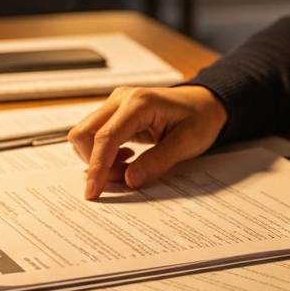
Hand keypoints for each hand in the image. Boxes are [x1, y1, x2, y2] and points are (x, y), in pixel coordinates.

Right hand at [70, 85, 227, 198]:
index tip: (93, 192)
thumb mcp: (187, 143)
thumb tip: (130, 181)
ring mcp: (116, 103)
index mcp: (139, 102)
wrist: (205, 103)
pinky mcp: (114, 112)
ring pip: (86, 135)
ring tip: (128, 166)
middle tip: (124, 177)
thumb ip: (158, 162)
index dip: (97, 167)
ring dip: (99, 159)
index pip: (106, 136)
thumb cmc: (200, 118)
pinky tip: (127, 157)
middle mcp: (121, 98)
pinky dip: (104, 153)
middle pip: (85, 133)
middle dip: (97, 163)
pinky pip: (95, 135)